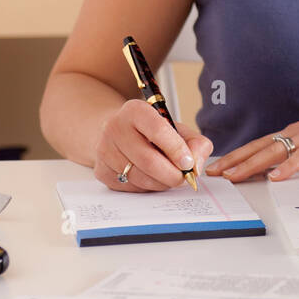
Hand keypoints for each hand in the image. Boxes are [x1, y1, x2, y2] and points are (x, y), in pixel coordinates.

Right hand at [94, 99, 213, 191]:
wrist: (115, 132)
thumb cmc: (149, 131)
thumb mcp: (174, 128)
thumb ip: (194, 142)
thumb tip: (197, 165)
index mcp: (135, 110)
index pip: (158, 130)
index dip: (176, 149)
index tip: (189, 163)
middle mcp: (115, 128)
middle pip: (148, 160)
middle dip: (171, 174)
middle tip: (183, 178)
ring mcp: (105, 150)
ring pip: (140, 177)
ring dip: (161, 183)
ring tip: (169, 177)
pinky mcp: (101, 170)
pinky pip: (130, 187)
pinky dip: (147, 188)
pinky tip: (151, 178)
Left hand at [205, 109, 298, 182]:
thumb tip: (282, 176)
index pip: (263, 145)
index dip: (240, 156)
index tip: (220, 168)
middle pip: (262, 146)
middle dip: (236, 159)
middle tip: (215, 173)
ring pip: (277, 150)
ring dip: (253, 163)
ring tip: (235, 175)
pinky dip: (289, 166)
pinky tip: (276, 177)